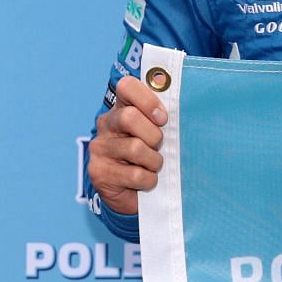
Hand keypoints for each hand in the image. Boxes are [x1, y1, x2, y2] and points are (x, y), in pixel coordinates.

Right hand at [89, 75, 167, 216]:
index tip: (162, 118)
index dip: (147, 100)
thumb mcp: (157, 134)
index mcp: (121, 108)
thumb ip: (162, 120)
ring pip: (134, 148)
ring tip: (153, 167)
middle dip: (153, 135)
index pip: (126, 86)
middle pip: (129, 117)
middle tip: (158, 147)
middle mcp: (106, 124)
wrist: (135, 195)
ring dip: (154, 161)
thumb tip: (183, 109)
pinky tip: (145, 181)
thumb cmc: (150, 158)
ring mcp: (99, 148)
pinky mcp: (98, 172)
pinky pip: (134, 174)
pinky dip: (148, 180)